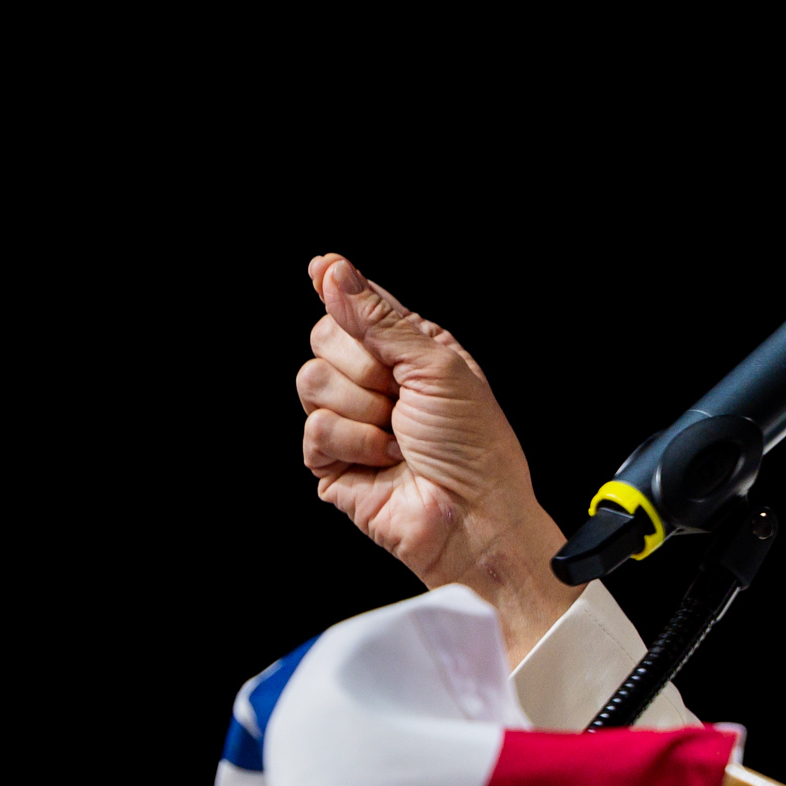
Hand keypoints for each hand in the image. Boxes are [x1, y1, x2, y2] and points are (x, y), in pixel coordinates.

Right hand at [296, 255, 577, 659]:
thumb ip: (381, 319)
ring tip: (398, 434)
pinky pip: (315, 429)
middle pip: (323, 338)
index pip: (357, 306)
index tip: (323, 270)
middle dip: (364, 365)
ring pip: (311, 381)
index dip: (339, 288)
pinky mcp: (331, 459)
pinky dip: (355, 443)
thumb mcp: (438, 367)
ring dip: (363, 408)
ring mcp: (351, 419)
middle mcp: (377, 381)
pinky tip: (385, 459)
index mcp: (410, 351)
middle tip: (401, 396)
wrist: (474, 515)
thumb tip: (334, 271)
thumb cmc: (475, 447)